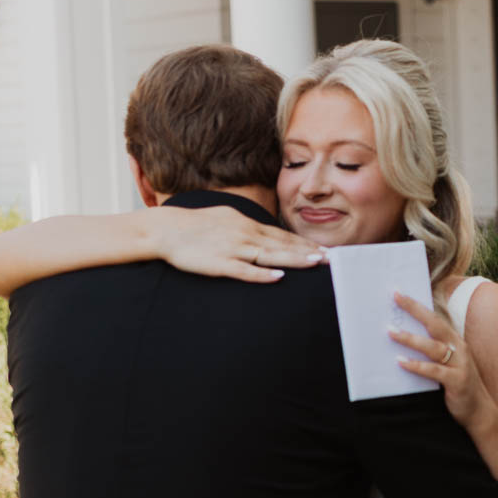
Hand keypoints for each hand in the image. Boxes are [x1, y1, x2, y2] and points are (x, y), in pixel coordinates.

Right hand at [153, 206, 326, 282]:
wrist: (166, 229)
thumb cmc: (195, 226)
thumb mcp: (226, 219)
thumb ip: (247, 228)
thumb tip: (265, 235)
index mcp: (246, 224)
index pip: (282, 235)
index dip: (304, 243)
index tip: (324, 250)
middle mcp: (245, 234)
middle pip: (282, 244)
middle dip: (308, 251)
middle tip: (331, 257)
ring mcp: (233, 249)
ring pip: (270, 255)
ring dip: (294, 259)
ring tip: (316, 263)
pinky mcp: (220, 264)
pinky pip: (244, 270)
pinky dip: (262, 274)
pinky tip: (278, 277)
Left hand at [390, 292, 495, 430]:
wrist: (480, 411)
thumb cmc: (457, 385)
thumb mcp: (446, 364)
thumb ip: (430, 352)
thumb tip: (401, 339)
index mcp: (454, 340)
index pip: (434, 318)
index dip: (416, 305)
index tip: (398, 293)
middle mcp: (459, 347)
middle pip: (434, 324)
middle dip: (414, 309)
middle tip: (395, 299)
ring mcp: (460, 364)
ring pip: (432, 347)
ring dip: (410, 339)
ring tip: (390, 332)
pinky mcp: (457, 381)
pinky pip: (433, 371)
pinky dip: (417, 366)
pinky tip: (401, 362)